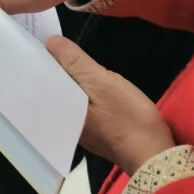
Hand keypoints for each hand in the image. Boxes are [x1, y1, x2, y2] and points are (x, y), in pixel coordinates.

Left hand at [47, 36, 174, 176]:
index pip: (41, 81)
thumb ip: (76, 63)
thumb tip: (50, 42)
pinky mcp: (93, 130)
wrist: (153, 154)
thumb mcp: (103, 83)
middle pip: (53, 89)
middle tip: (55, 41)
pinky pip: (78, 105)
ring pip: (66, 97)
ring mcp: (79, 129)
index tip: (40, 39)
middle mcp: (63, 123)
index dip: (42, 59)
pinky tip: (84, 81)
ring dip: (67, 79)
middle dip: (54, 68)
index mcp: (60, 112)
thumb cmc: (129, 118)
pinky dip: (79, 91)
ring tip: (67, 55)